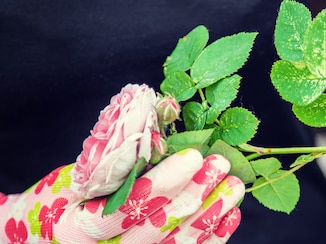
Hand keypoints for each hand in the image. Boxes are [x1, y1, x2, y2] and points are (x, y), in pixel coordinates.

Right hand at [0, 149, 243, 242]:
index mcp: (78, 229)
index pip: (127, 208)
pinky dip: (213, 236)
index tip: (193, 157)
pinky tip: (231, 214)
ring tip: (234, 186)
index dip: (164, 183)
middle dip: (195, 192)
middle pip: (159, 227)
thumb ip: (109, 160)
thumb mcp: (71, 179)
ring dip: (212, 213)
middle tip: (220, 164)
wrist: (51, 240)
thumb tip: (154, 117)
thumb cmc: (62, 202)